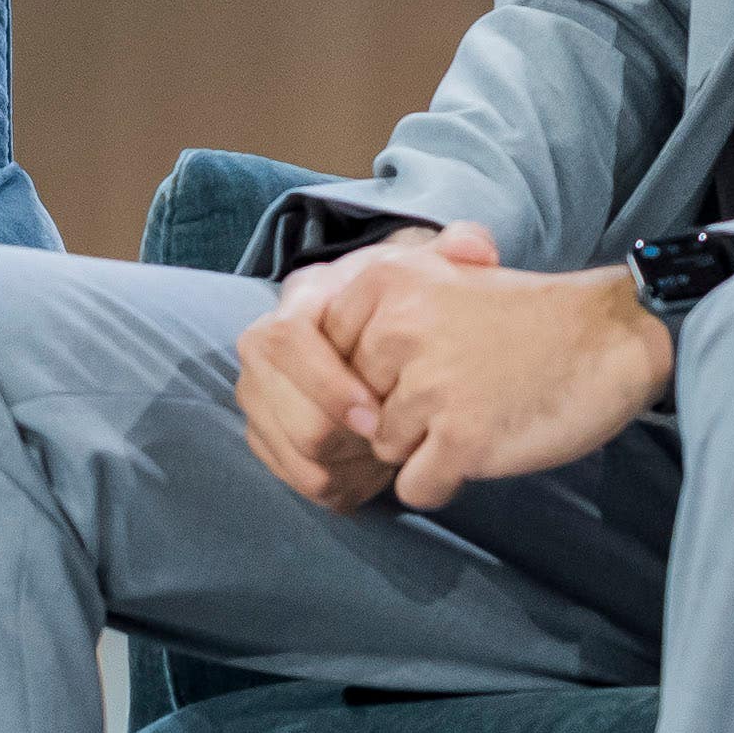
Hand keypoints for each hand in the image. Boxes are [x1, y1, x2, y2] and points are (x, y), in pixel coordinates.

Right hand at [231, 230, 487, 508]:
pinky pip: (292, 475)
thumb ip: (456, 251)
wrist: (378, 335)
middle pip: (279, 404)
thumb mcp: (429, 269)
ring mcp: (258, 392)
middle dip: (337, 436)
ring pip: (287, 446)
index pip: (288, 340)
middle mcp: (263, 345)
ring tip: (388, 463)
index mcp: (299, 300)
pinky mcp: (264, 432)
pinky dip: (336, 484)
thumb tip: (475, 248)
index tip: (377, 414)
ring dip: (341, 464)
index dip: (328, 383)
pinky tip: (374, 477)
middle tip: (388, 450)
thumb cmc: (405, 304)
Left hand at [321, 234, 674, 510]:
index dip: (369, 380)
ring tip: (476, 413)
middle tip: (455, 395)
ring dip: (424, 447)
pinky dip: (444, 481)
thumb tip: (316, 372)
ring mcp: (429, 388)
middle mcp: (398, 331)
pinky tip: (482, 447)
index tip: (417, 371)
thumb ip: (373, 315)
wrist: (610, 339)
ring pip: (384, 451)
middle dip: (395, 416)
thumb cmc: (523, 319)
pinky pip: (415, 487)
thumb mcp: (438, 284)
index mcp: (385, 284)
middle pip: (353, 409)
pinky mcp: (462, 439)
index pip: (327, 360)